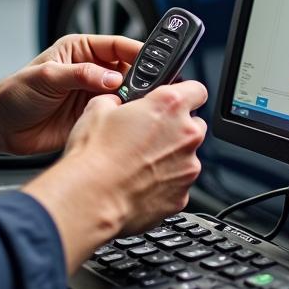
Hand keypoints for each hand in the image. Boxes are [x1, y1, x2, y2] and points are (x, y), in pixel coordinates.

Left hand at [0, 34, 141, 155]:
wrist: (1, 126)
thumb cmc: (16, 93)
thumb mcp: (47, 77)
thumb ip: (81, 75)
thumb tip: (112, 77)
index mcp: (80, 50)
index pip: (116, 45)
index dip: (136, 51)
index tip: (154, 60)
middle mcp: (90, 71)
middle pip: (127, 70)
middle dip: (141, 77)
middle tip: (152, 86)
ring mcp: (92, 95)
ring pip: (125, 94)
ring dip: (133, 99)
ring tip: (141, 104)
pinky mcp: (92, 117)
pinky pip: (115, 115)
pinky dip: (124, 118)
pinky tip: (128, 120)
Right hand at [23, 79, 207, 269]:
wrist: (92, 199)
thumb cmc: (94, 155)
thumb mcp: (97, 108)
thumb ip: (117, 101)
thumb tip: (116, 104)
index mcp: (169, 106)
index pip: (197, 90)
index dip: (186, 93)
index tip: (176, 100)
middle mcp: (186, 135)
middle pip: (194, 124)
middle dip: (176, 127)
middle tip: (149, 134)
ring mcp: (187, 167)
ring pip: (187, 156)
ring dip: (170, 156)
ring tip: (139, 163)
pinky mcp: (182, 196)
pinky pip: (178, 183)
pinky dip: (165, 182)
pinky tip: (139, 183)